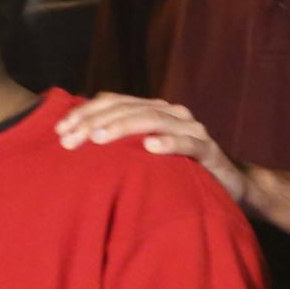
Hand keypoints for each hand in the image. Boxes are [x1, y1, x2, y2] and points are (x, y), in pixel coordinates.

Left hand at [55, 95, 245, 202]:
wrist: (230, 185)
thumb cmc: (178, 171)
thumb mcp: (144, 157)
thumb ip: (120, 146)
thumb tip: (77, 144)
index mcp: (153, 111)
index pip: (113, 103)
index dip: (85, 113)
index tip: (59, 130)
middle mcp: (171, 114)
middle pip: (128, 108)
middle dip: (95, 122)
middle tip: (69, 139)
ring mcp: (191, 130)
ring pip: (153, 120)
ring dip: (124, 127)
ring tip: (98, 138)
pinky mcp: (208, 150)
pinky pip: (188, 144)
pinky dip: (169, 143)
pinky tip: (150, 148)